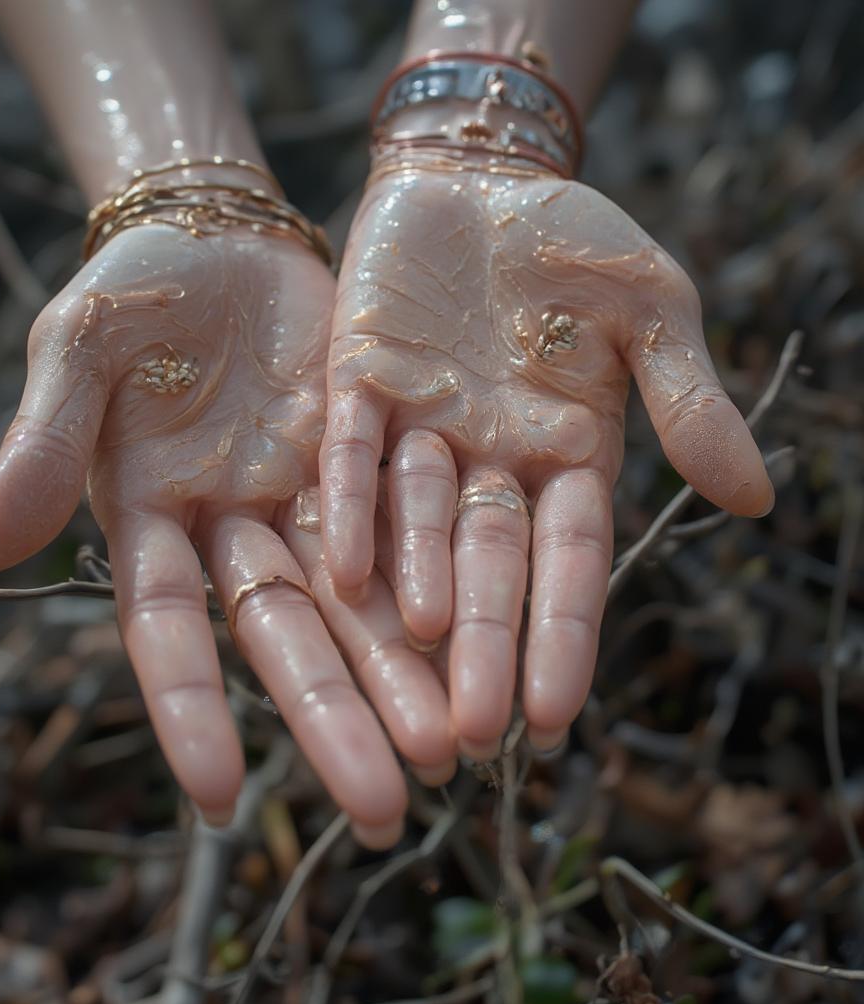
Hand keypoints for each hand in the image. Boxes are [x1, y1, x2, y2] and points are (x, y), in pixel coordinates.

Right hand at [0, 223, 456, 844]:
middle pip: (285, 635)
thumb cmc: (132, 290)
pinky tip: (472, 647)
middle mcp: (233, 526)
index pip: (166, 629)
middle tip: (385, 811)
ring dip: (401, 675)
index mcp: (150, 513)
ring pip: (357, 600)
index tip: (216, 803)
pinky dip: (432, 584)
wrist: (219, 235)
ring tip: (452, 752)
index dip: (190, 710)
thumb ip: (39, 447)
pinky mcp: (363, 457)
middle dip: (333, 720)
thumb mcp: (77, 351)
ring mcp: (303, 497)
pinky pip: (403, 526)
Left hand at [321, 158, 772, 756]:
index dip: (562, 634)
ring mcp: (418, 426)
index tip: (556, 718)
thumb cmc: (574, 241)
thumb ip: (688, 400)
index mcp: (564, 454)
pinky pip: (352, 453)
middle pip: (487, 563)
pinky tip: (344, 571)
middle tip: (474, 737)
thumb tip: (752, 501)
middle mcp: (488, 458)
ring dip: (417, 587)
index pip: (568, 562)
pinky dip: (353, 504)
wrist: (484, 174)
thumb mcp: (652, 308)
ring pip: (417, 521)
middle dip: (483, 645)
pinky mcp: (356, 383)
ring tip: (420, 657)